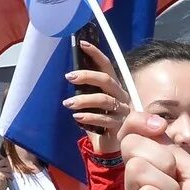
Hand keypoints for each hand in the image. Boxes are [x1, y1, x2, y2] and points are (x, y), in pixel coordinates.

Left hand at [63, 40, 130, 154]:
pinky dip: (89, 117)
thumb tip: (70, 75)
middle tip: (69, 77)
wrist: (112, 146)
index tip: (81, 44)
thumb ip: (86, 90)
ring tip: (68, 103)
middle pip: (106, 80)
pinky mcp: (120, 126)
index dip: (95, 54)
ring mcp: (122, 111)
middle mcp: (121, 95)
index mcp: (114, 86)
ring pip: (104, 100)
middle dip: (87, 75)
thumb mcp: (92, 103)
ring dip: (84, 99)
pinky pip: (104, 119)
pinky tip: (77, 118)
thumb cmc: (100, 120)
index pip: (106, 65)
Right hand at [121, 113, 189, 189]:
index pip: (133, 133)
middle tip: (180, 186)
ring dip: (168, 188)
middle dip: (162, 161)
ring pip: (136, 169)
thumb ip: (169, 149)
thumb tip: (148, 130)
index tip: (157, 126)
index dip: (139, 122)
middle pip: (131, 146)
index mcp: (159, 165)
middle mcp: (143, 180)